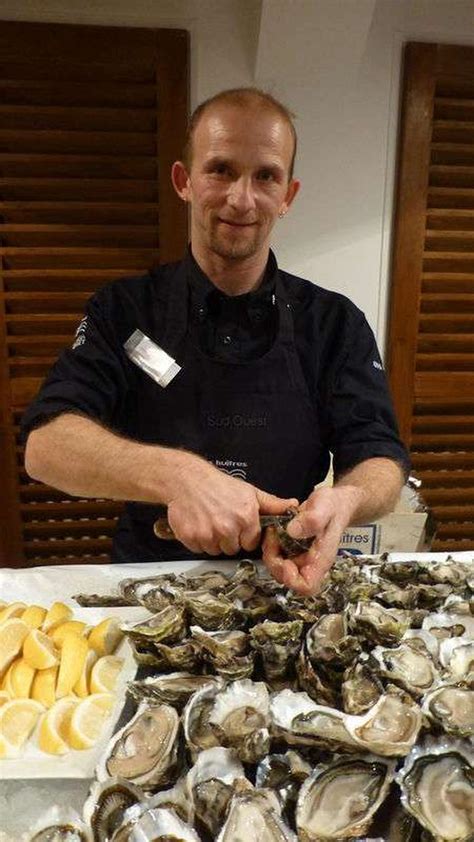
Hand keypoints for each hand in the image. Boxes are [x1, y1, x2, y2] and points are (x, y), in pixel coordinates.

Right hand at [166, 453, 297, 555]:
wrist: (186, 480)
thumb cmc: (218, 485)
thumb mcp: (249, 492)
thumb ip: (272, 504)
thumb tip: (292, 506)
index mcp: (245, 517)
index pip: (251, 543)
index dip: (244, 535)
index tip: (237, 525)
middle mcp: (228, 527)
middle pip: (232, 549)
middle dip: (229, 539)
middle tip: (222, 521)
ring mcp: (208, 534)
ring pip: (216, 551)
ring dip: (213, 541)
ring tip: (210, 521)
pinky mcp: (192, 538)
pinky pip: (199, 549)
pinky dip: (198, 540)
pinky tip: (199, 524)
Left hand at [262, 485, 361, 593]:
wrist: (336, 503)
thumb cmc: (334, 506)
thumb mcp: (325, 507)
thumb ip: (313, 519)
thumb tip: (292, 531)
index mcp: (321, 560)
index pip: (307, 586)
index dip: (291, 579)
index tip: (285, 561)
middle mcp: (310, 563)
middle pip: (287, 579)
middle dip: (274, 562)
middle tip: (273, 539)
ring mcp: (301, 558)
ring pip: (279, 568)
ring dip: (271, 553)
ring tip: (273, 532)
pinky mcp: (293, 550)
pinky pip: (277, 556)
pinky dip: (271, 546)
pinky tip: (274, 531)